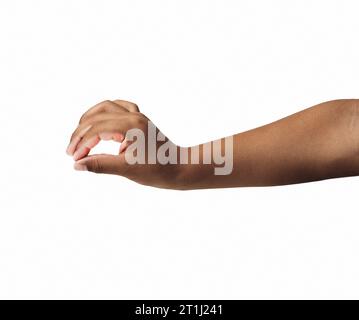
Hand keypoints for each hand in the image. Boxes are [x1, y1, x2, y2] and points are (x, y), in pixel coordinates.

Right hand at [66, 99, 183, 188]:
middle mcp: (133, 116)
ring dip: (89, 118)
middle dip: (80, 133)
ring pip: (105, 106)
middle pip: (97, 117)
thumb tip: (77, 165)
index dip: (81, 144)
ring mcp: (137, 115)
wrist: (178, 167)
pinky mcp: (140, 118)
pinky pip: (119, 106)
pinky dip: (105, 112)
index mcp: (131, 127)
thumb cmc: (157, 170)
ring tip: (79, 134)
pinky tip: (99, 120)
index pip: (96, 130)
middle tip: (71, 150)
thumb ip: (100, 165)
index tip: (74, 158)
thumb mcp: (127, 169)